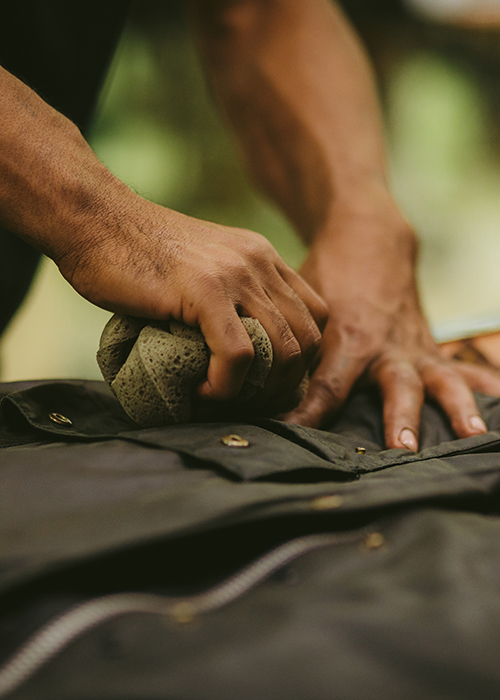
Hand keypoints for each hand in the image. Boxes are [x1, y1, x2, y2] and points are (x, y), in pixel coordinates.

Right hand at [57, 191, 327, 403]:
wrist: (94, 220)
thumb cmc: (136, 254)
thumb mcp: (202, 271)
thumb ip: (228, 301)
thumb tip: (238, 357)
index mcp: (262, 258)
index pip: (315, 316)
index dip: (300, 359)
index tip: (267, 382)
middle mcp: (259, 262)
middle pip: (308, 340)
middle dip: (286, 385)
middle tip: (249, 402)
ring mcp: (236, 274)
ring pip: (283, 351)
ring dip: (258, 391)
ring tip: (224, 398)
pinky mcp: (205, 290)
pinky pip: (239, 355)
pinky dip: (226, 386)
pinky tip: (203, 391)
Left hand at [283, 194, 499, 449]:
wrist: (368, 241)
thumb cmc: (328, 278)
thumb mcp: (305, 309)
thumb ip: (293, 348)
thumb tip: (260, 388)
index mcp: (348, 340)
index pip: (326, 388)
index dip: (310, 415)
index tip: (294, 440)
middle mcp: (385, 349)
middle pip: (395, 387)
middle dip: (400, 418)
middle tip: (404, 450)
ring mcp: (414, 348)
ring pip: (440, 379)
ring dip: (457, 407)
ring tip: (474, 435)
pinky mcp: (431, 348)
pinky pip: (462, 368)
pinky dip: (484, 385)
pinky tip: (497, 404)